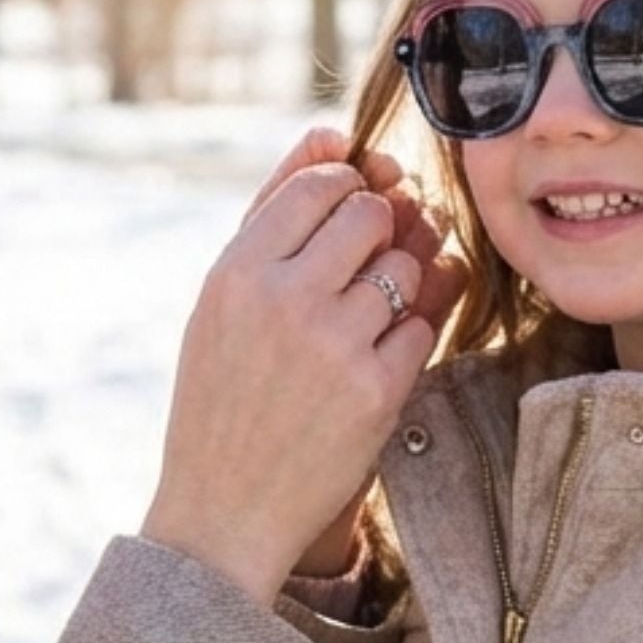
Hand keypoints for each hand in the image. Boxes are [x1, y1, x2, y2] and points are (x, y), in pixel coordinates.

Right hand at [140, 128, 456, 604]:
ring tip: (356, 327)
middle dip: (375, 236)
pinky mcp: (376, 389)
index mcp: (237, 269)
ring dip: (395, 289)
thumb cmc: (222, 394)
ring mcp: (332, 343)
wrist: (223, 510)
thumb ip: (274, 216)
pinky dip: (404, 343)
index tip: (341, 220)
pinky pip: (420, 328)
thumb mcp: (222, 301)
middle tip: (353, 276)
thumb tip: (334, 133)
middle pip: (372, 213)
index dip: (344, 192)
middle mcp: (282, 297)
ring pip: (405, 267)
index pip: (322, 181)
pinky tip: (369, 368)